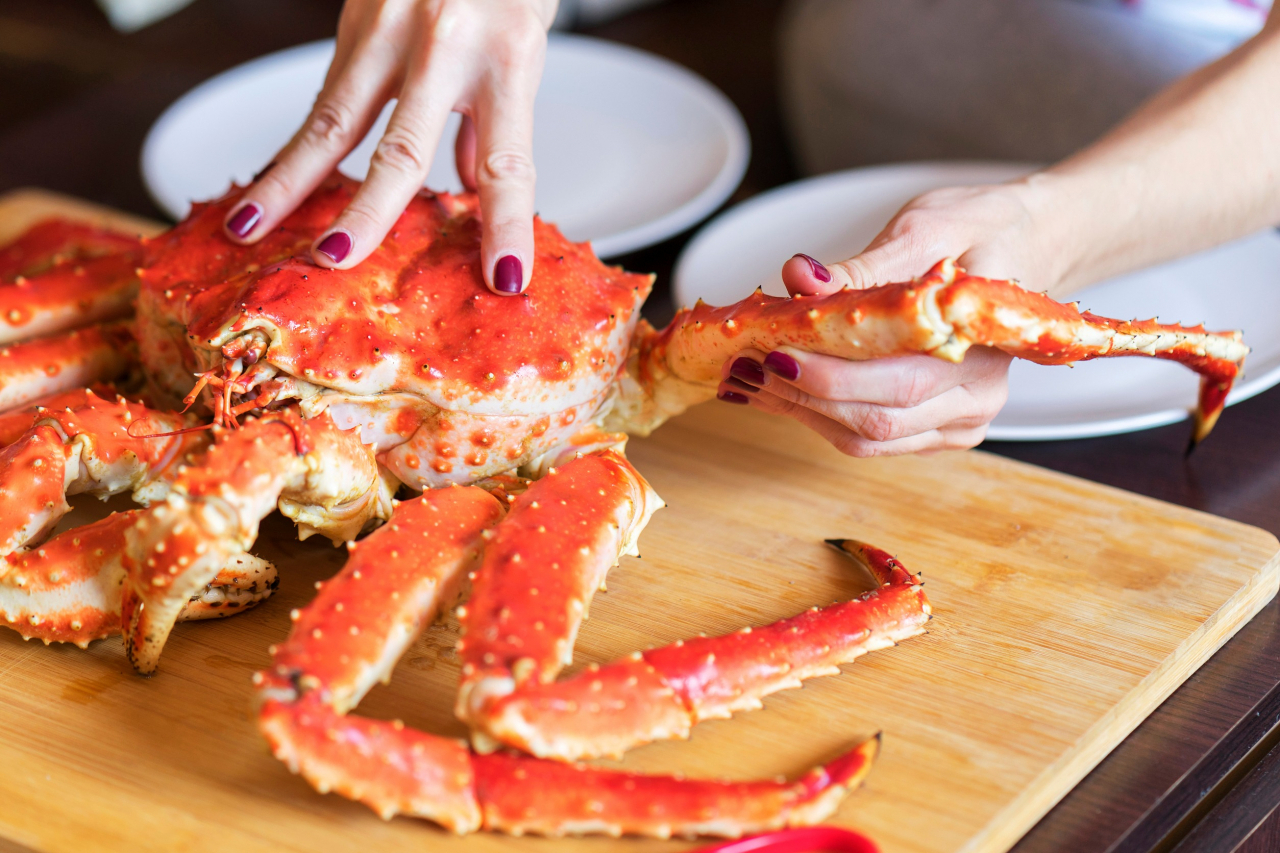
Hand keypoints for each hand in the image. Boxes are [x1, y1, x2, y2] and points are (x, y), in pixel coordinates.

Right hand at [222, 0, 557, 294]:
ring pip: (333, 119)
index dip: (505, 226)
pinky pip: (325, 95)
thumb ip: (496, 121)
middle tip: (335, 260)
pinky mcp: (354, 20)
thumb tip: (463, 190)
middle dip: (368, 211)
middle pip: (402, 148)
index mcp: (507, 60)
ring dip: (288, 179)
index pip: (507, 165)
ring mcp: (390, 31)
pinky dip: (300, 144)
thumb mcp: (524, 45)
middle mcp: (444, 46)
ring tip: (248, 226)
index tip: (504, 281)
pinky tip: (270, 180)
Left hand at [715, 179, 1063, 455]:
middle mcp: (980, 395)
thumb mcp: (924, 227)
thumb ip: (864, 266)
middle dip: (800, 396)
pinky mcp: (939, 428)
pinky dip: (817, 418)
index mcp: (984, 345)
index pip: (897, 381)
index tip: (771, 350)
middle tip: (742, 366)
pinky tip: (777, 391)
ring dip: (799, 413)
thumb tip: (801, 278)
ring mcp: (962, 419)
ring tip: (746, 380)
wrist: (1029, 243)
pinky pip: (870, 439)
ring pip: (867, 439)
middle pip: (876, 420)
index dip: (828, 375)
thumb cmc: (982, 229)